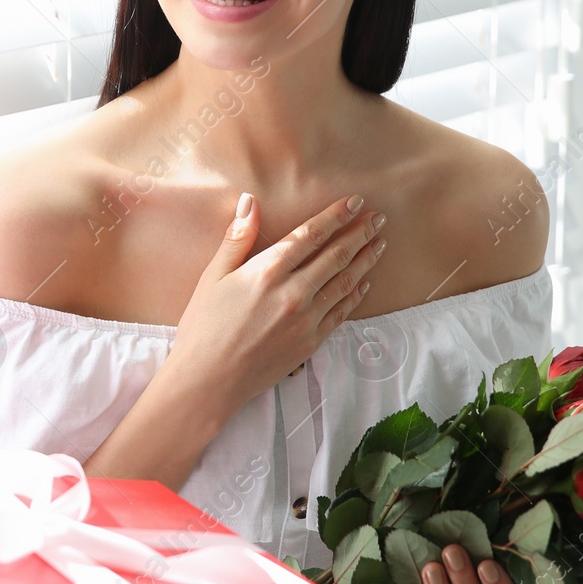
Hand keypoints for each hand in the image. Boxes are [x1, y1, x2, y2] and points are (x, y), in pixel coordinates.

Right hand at [167, 193, 386, 418]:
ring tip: (379, 244)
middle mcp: (293, 293)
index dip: (336, 216)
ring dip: (365, 261)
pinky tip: (364, 284)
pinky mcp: (310, 343)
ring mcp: (306, 320)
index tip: (355, 202)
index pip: (310, 235)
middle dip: (360, 234)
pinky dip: (355, 296)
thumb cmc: (203, 327)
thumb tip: (249, 201)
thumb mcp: (212, 276)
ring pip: (345, 283)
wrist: (208, 382)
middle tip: (378, 218)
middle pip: (336, 256)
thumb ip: (237, 238)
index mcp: (267, 272)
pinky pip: (341, 313)